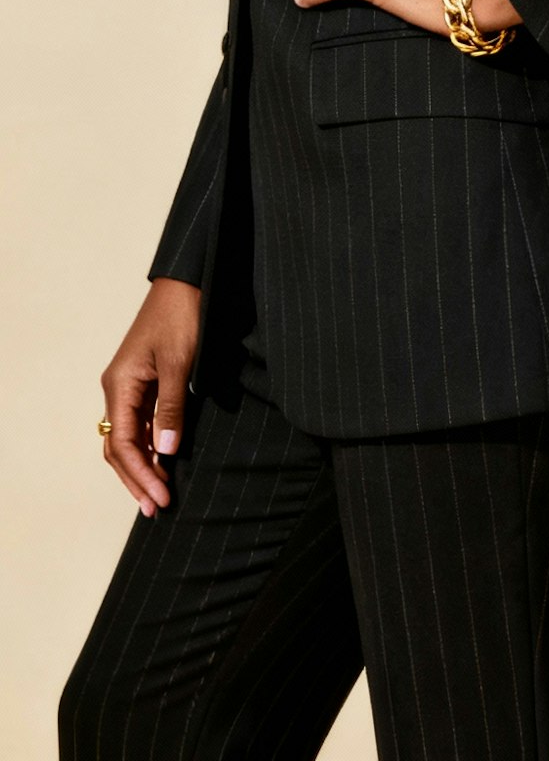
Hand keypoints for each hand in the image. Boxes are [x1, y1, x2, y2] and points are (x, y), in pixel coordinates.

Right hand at [100, 277, 200, 514]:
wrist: (186, 282)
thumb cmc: (182, 316)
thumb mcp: (181, 363)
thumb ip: (172, 408)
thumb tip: (163, 452)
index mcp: (120, 385)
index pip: (121, 444)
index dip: (140, 475)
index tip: (160, 498)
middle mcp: (118, 388)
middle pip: (118, 447)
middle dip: (136, 479)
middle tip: (157, 508)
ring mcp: (130, 385)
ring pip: (128, 437)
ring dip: (142, 466)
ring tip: (157, 495)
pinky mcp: (145, 380)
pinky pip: (140, 422)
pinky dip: (149, 446)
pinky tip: (161, 462)